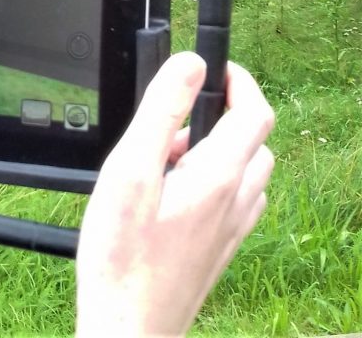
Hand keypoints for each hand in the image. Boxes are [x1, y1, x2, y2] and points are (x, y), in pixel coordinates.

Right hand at [76, 53, 274, 337]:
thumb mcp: (130, 170)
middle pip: (256, 140)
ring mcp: (231, 230)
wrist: (127, 330)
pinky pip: (239, 201)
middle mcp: (235, 202)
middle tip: (180, 114)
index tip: (213, 68)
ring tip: (170, 154)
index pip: (254, 111)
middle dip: (226, 113)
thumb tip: (190, 65)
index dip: (239, 79)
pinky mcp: (219, 250)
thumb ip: (161, 112)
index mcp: (218, 177)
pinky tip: (179, 191)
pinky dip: (219, 181)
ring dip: (222, 148)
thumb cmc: (121, 258)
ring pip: (249, 172)